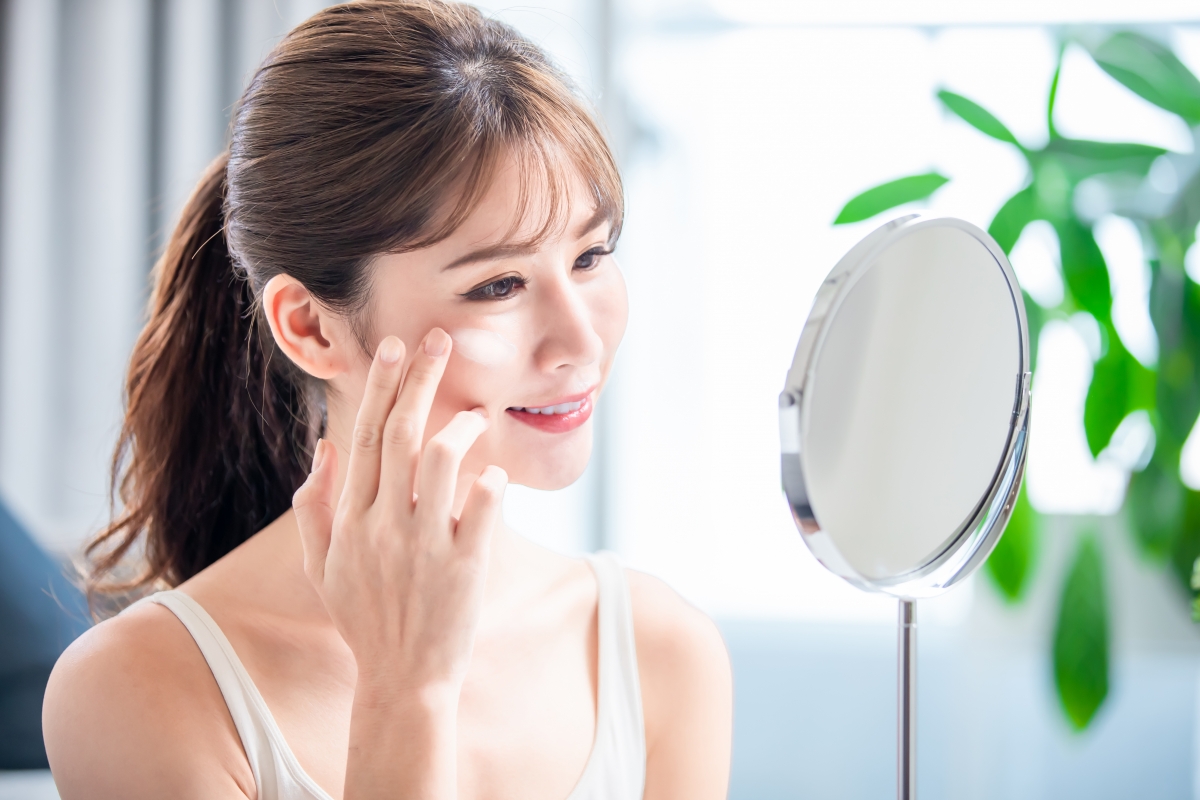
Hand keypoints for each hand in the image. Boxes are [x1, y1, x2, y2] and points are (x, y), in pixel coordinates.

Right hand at [292, 328, 507, 697]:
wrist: (402, 679)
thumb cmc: (363, 618)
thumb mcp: (321, 567)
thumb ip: (315, 506)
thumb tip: (325, 448)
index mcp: (350, 519)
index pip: (363, 436)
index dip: (381, 386)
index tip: (396, 348)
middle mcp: (383, 525)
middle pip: (400, 434)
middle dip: (420, 380)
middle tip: (440, 341)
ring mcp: (424, 545)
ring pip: (439, 461)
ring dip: (460, 428)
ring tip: (476, 415)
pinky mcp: (464, 566)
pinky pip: (482, 508)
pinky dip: (491, 482)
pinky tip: (495, 473)